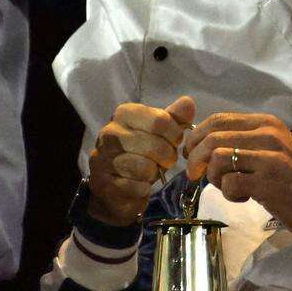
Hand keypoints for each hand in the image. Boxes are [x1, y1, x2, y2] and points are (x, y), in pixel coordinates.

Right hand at [86, 95, 193, 226]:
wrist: (115, 186)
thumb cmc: (141, 154)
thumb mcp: (159, 133)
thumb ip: (174, 118)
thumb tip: (188, 102)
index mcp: (124, 114)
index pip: (160, 120)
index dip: (174, 135)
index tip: (174, 141)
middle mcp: (109, 132)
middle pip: (155, 145)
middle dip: (167, 156)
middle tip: (164, 160)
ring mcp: (103, 158)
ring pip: (144, 167)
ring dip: (154, 173)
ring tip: (150, 171)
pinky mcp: (103, 183)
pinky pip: (135, 186)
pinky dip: (143, 188)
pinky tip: (139, 185)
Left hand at [183, 111, 291, 235]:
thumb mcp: (273, 149)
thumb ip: (245, 142)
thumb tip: (206, 144)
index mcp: (266, 123)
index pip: (217, 119)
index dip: (196, 137)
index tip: (192, 154)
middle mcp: (267, 135)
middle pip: (212, 138)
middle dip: (196, 158)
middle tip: (197, 174)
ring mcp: (268, 157)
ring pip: (217, 158)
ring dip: (214, 177)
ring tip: (228, 187)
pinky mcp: (267, 182)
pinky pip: (229, 183)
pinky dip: (228, 193)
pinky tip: (243, 197)